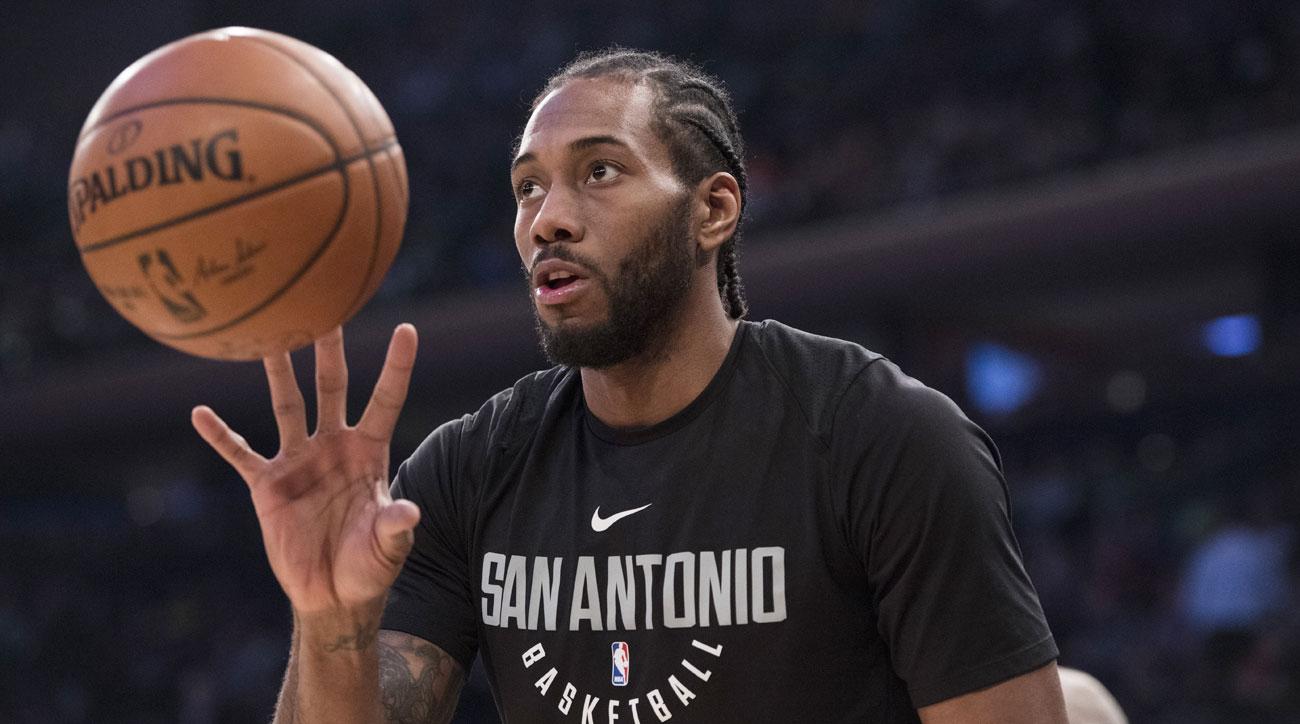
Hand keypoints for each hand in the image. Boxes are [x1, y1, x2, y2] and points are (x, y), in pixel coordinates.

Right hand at [191, 325, 419, 614]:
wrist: (333, 595)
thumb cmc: (369, 566)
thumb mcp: (388, 547)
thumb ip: (396, 526)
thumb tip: (410, 511)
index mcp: (369, 452)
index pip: (385, 400)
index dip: (397, 367)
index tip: (407, 329)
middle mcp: (334, 445)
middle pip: (332, 386)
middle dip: (329, 349)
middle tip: (325, 304)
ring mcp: (299, 460)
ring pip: (286, 405)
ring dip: (277, 372)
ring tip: (265, 335)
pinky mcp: (267, 485)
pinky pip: (240, 454)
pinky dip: (220, 435)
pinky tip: (200, 412)